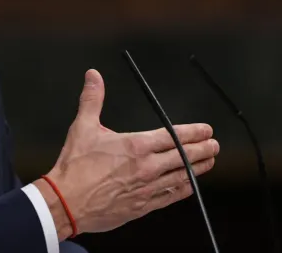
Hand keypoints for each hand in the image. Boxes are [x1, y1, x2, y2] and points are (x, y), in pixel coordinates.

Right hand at [34, 69, 218, 238]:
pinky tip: (190, 186)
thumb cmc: (74, 167)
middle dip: (202, 149)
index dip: (193, 132)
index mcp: (136, 145)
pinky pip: (170, 196)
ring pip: (181, 177)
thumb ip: (92, 99)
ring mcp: (147, 188)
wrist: (66, 203)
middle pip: (183, 156)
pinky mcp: (142, 206)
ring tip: (209, 162)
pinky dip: (183, 189)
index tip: (206, 129)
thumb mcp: (83, 127)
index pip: (173, 136)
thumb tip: (94, 76)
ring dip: (198, 168)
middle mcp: (147, 167)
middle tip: (215, 145)